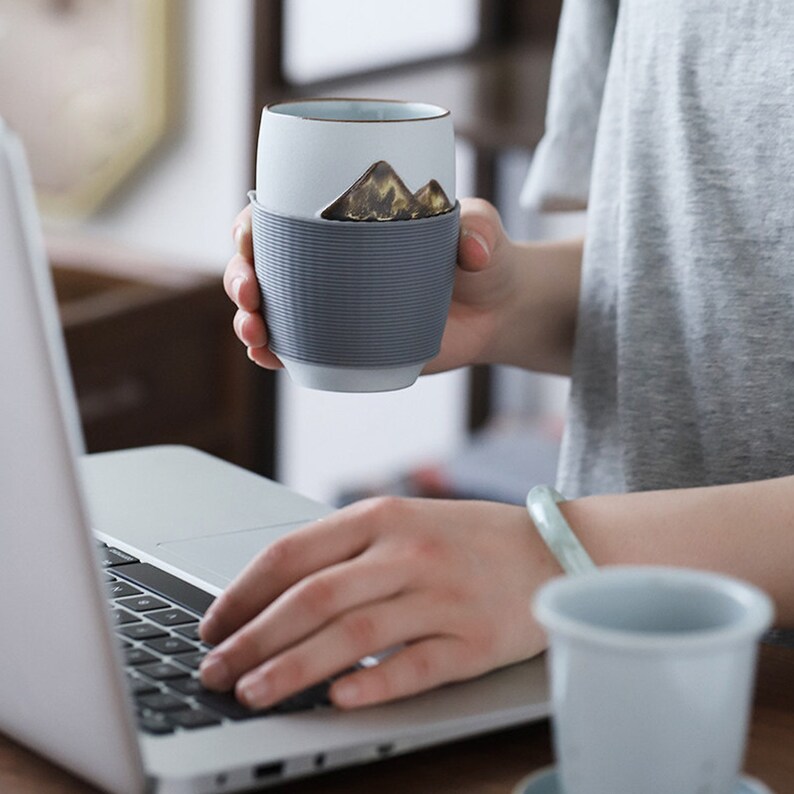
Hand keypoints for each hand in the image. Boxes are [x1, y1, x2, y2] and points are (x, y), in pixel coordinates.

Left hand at [198, 497, 560, 710]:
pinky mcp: (476, 638)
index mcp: (381, 515)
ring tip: (253, 693)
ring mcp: (443, 594)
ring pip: (354, 634)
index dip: (243, 592)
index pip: (293, 553)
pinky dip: (373, 684)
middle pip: (313, 597)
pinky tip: (337, 701)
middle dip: (252, 639)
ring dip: (294, 668)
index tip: (213, 624)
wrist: (553, 548)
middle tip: (213, 671)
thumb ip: (344, 550)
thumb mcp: (403, 521)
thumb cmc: (466, 538)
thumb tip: (272, 595)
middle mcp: (408, 551)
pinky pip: (416, 665)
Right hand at [222, 198, 514, 372]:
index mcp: (346, 223)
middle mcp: (330, 263)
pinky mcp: (346, 344)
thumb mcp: (482, 229)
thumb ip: (479, 228)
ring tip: (256, 333)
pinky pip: (300, 350)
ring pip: (272, 311)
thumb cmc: (483, 258)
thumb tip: (471, 250)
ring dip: (249, 321)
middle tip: (251, 294)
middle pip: (264, 265)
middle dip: (240, 278)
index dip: (251, 226)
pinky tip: (268, 357)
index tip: (248, 237)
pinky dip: (275, 354)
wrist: (497, 310)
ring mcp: (334, 307)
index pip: (283, 217)